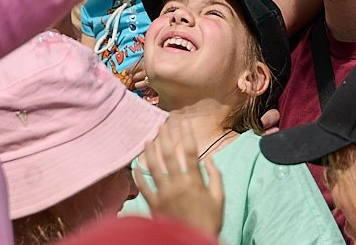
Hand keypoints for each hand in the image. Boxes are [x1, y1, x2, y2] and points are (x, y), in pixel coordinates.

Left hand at [130, 114, 225, 232]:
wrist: (191, 241)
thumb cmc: (208, 222)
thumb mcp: (219, 199)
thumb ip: (215, 177)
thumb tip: (210, 159)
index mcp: (194, 182)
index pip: (191, 152)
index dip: (187, 135)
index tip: (184, 122)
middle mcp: (177, 185)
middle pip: (170, 155)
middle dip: (166, 137)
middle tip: (162, 124)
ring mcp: (164, 194)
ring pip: (154, 167)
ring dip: (150, 151)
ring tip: (148, 139)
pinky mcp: (154, 205)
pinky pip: (144, 188)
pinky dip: (139, 176)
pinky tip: (136, 166)